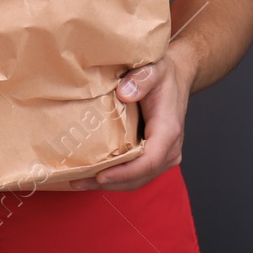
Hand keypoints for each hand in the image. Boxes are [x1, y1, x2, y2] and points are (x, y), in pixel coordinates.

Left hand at [70, 40, 197, 191]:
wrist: (175, 77)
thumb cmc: (163, 74)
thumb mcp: (153, 69)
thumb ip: (141, 79)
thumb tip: (124, 94)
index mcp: (168, 131)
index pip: (149, 161)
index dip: (124, 172)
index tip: (100, 176)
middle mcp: (169, 148)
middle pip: (140, 176)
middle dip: (110, 183)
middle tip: (77, 181)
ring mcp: (163, 154)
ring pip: (137, 178)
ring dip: (110, 183)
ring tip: (79, 181)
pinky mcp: (154, 154)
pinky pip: (136, 171)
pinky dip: (115, 176)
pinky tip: (92, 174)